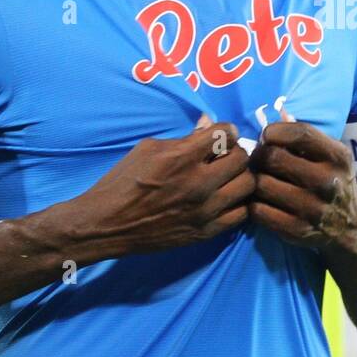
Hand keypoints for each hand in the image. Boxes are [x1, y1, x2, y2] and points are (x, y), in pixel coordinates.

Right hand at [68, 116, 254, 257]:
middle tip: (223, 156)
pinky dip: (237, 203)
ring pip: (248, 186)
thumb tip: (207, 125)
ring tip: (226, 178)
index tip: (220, 135)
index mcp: (181, 158)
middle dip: (235, 152)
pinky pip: (241, 214)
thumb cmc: (123, 182)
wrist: (108, 224)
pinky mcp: (206, 231)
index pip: (225, 133)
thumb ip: (182, 139)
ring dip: (239, 177)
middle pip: (242, 159)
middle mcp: (198, 183)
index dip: (225, 130)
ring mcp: (205, 210)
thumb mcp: (147, 149)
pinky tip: (224, 199)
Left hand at [248, 120, 356, 252]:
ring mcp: (312, 208)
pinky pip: (258, 210)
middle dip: (259, 155)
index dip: (274, 131)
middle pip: (272, 158)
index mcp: (337, 157)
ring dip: (255, 180)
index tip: (267, 136)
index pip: (298, 133)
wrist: (351, 225)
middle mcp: (327, 182)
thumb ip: (304, 137)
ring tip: (260, 179)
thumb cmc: (331, 179)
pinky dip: (254, 204)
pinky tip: (262, 201)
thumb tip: (276, 116)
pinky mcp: (297, 230)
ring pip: (261, 184)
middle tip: (258, 159)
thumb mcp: (330, 155)